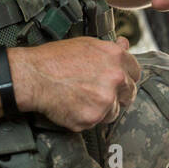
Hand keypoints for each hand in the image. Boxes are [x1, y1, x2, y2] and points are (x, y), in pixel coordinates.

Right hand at [11, 36, 140, 130]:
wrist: (33, 76)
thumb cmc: (56, 58)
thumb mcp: (87, 44)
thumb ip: (111, 48)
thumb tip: (125, 45)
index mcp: (117, 58)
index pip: (135, 72)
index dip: (125, 76)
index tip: (117, 81)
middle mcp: (116, 78)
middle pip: (130, 94)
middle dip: (117, 95)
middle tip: (98, 93)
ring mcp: (105, 100)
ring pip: (114, 111)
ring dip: (102, 109)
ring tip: (81, 99)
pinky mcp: (92, 118)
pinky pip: (96, 123)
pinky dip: (86, 118)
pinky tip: (73, 106)